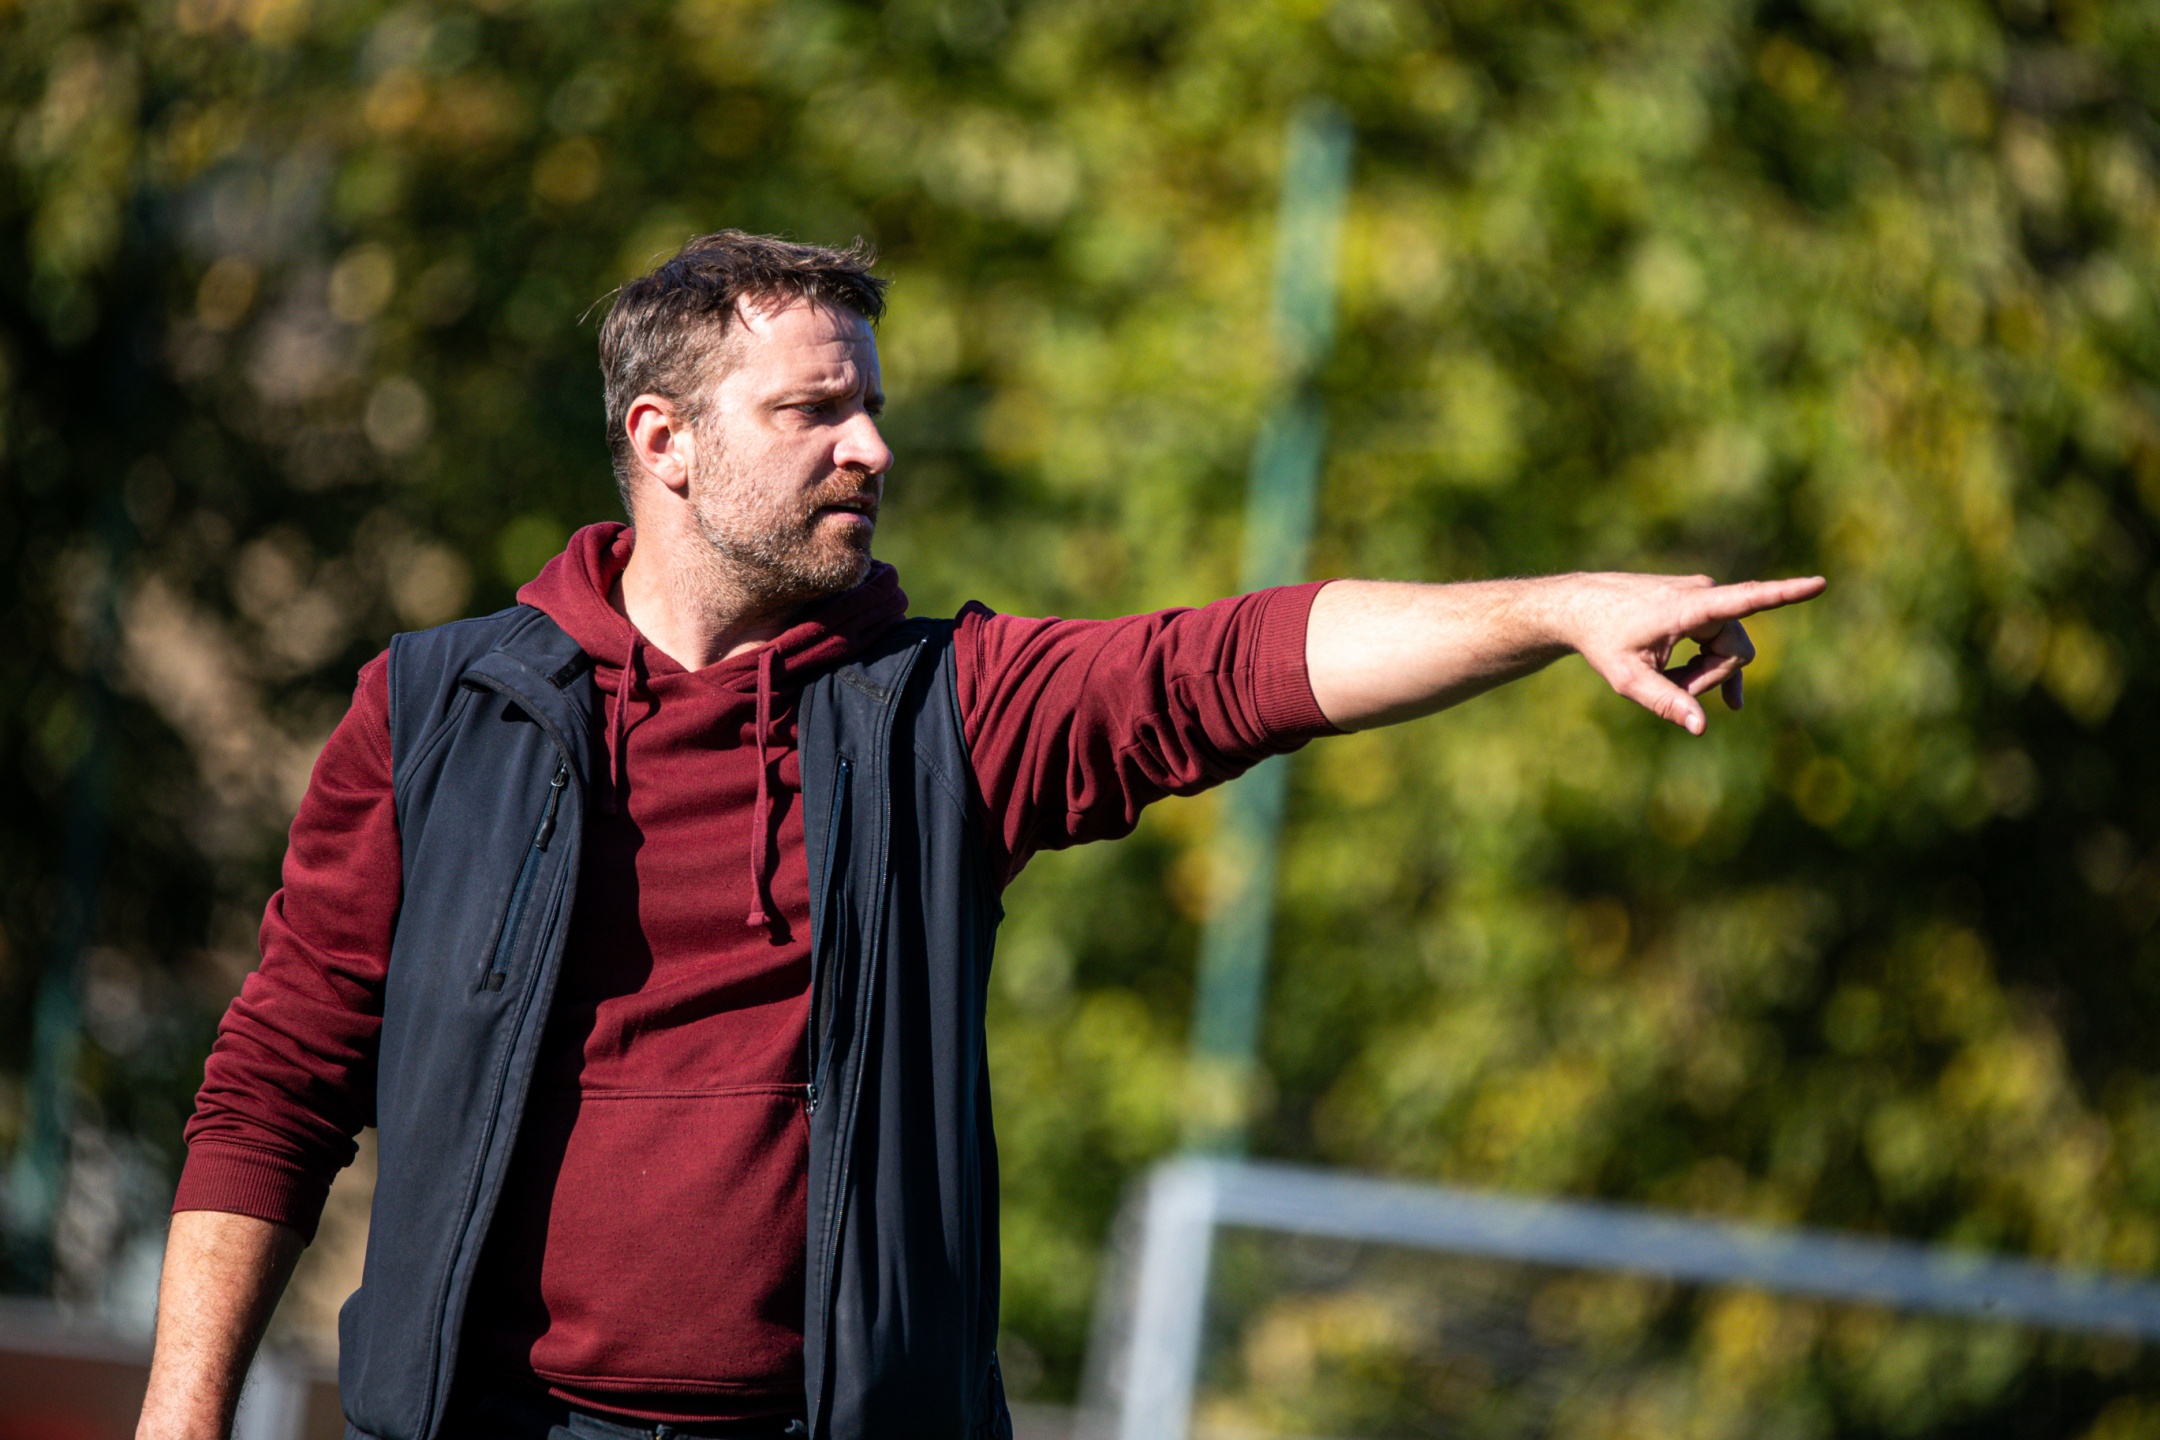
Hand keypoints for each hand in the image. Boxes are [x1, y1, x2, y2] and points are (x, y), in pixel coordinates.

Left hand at [1557, 572, 1826, 734]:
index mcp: (1688, 607)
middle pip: (1735, 650)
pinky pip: (1719, 638)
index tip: (1820, 583)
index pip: (1746, 600)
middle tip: (1672, 690)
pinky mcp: (1698, 601)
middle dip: (1710, 678)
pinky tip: (1727, 699)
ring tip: (1670, 682)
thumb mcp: (1628, 679)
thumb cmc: (1601, 640)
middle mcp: (1702, 593)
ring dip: (1705, 671)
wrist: (1579, 607)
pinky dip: (1707, 663)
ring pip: (1727, 647)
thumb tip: (1701, 728)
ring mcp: (1701, 595)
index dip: (1785, 594)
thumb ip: (1666, 702)